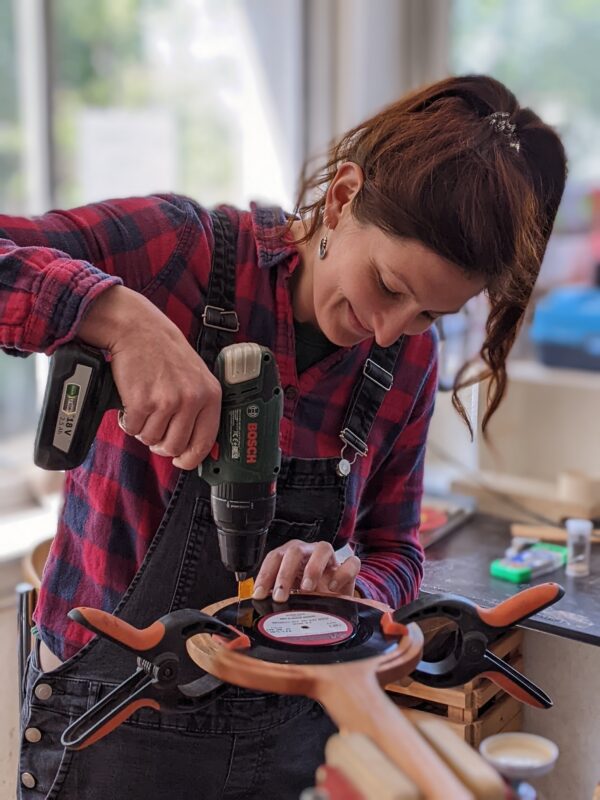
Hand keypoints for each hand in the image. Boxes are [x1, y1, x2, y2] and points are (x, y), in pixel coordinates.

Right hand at [78, 285, 220, 468]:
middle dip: (160, 444)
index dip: (190, 458)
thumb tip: (192, 445)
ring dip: (143, 429)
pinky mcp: (142, 401)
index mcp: (210, 395)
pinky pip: (133, 429)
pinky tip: (131, 403)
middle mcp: (191, 399)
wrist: (137, 328)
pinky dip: (128, 421)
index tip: (181, 461)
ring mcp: (167, 401)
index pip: (205, 442)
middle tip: (154, 429)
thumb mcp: (195, 376)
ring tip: (144, 408)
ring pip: (151, 440)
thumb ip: (199, 406)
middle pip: (174, 447)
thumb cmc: (164, 351)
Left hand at [252, 540, 360, 601]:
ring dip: (313, 568)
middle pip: (295, 551)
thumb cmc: (308, 595)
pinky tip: (332, 588)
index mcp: (290, 556)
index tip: (259, 594)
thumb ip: (279, 596)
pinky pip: (350, 563)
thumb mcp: (291, 596)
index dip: (265, 574)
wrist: (334, 600)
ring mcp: (329, 558)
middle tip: (280, 596)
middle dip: (285, 573)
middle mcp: (309, 552)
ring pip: (323, 548)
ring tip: (306, 588)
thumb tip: (261, 606)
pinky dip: (342, 573)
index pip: (274, 557)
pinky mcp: (348, 567)